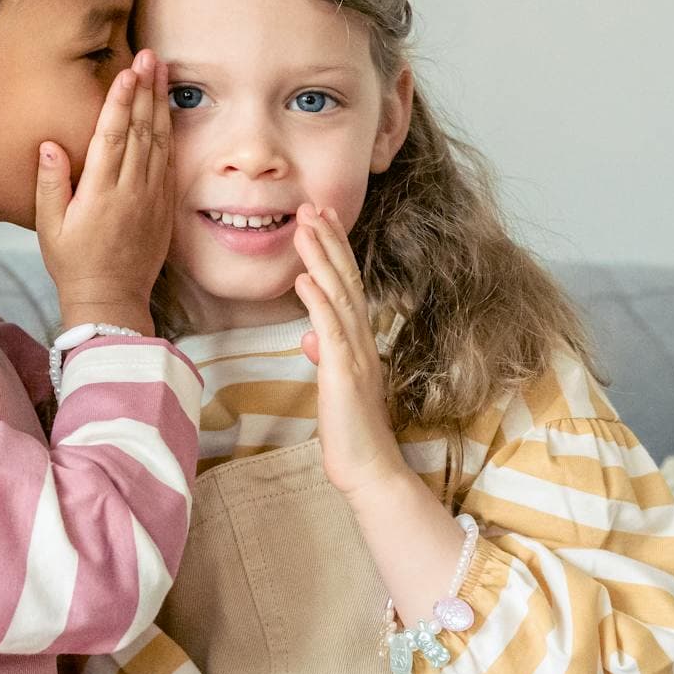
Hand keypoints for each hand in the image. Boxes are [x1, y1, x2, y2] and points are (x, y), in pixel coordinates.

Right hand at [35, 50, 174, 335]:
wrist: (111, 300)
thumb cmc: (73, 263)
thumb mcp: (50, 226)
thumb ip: (51, 184)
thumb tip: (49, 144)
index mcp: (101, 192)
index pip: (113, 135)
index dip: (121, 100)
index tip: (127, 71)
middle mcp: (131, 189)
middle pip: (142, 129)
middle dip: (146, 89)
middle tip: (150, 55)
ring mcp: (152, 196)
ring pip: (160, 140)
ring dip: (161, 103)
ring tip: (163, 72)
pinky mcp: (164, 205)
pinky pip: (169, 161)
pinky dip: (170, 132)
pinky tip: (169, 112)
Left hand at [291, 204, 405, 496]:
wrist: (369, 469)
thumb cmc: (350, 431)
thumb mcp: (333, 386)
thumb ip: (326, 355)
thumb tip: (311, 336)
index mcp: (358, 341)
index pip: (346, 285)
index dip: (334, 250)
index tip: (321, 218)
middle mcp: (361, 340)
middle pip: (345, 279)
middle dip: (328, 240)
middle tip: (313, 203)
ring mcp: (355, 356)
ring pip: (339, 296)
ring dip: (321, 258)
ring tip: (305, 225)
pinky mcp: (345, 375)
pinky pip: (333, 332)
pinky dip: (318, 303)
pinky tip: (305, 279)